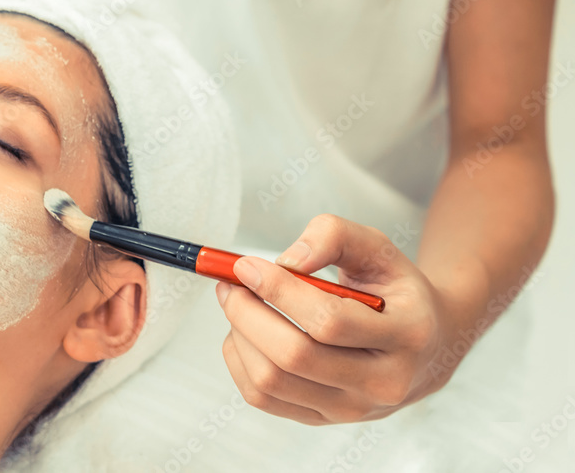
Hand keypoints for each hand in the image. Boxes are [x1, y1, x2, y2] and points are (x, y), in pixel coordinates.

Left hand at [216, 214, 461, 424]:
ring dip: (239, 336)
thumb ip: (332, 236)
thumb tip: (285, 262)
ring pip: (271, 381)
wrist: (425, 346)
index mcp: (407, 335)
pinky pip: (262, 398)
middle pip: (294, 356)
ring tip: (239, 305)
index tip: (245, 265)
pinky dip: (239, 361)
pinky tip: (245, 334)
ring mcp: (353, 409)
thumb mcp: (377, 248)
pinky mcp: (323, 419)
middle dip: (248, 314)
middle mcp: (384, 382)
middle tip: (230, 285)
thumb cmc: (393, 290)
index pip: (329, 321)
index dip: (278, 290)